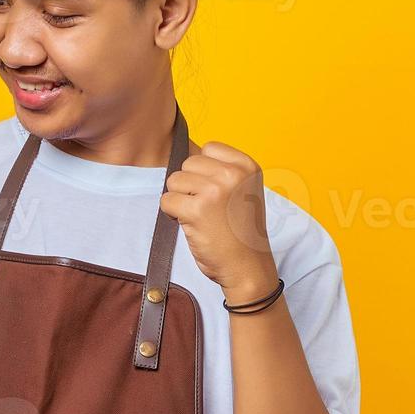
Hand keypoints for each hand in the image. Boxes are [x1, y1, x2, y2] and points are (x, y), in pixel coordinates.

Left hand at [160, 141, 280, 303]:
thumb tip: (185, 153)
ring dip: (180, 199)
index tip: (217, 193)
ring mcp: (215, 190)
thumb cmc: (240, 229)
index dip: (204, 171)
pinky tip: (192, 225)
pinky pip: (166, 200)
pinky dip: (172, 214)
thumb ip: (221, 169)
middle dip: (190, 185)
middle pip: (188, 163)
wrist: (247, 266)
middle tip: (208, 208)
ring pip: (174, 181)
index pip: (208, 148)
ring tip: (201, 216)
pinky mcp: (197, 209)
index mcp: (247, 165)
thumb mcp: (242, 189)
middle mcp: (233, 174)